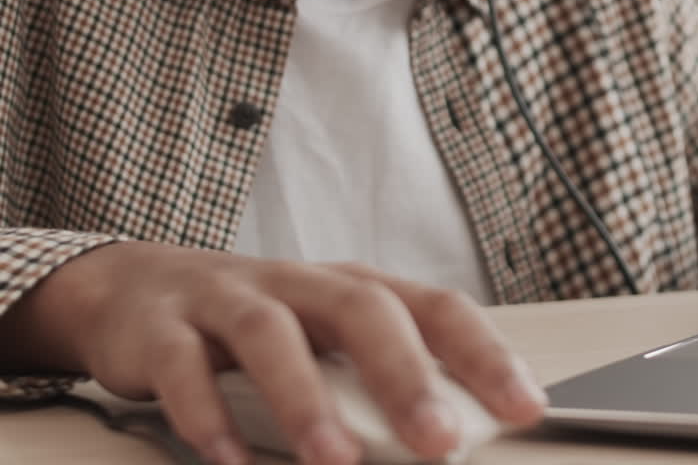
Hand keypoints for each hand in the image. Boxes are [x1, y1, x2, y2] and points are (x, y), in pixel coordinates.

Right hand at [0, 242, 544, 464]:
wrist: (136, 290)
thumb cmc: (257, 322)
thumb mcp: (326, 343)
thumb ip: (380, 382)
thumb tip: (452, 439)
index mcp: (354, 288)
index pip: (435, 308)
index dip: (483, 353)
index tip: (524, 406)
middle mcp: (300, 285)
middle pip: (363, 311)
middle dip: (405, 377)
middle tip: (439, 442)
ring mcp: (229, 299)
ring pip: (271, 335)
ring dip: (305, 400)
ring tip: (333, 460)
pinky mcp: (162, 328)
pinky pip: (183, 367)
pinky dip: (205, 415)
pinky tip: (228, 459)